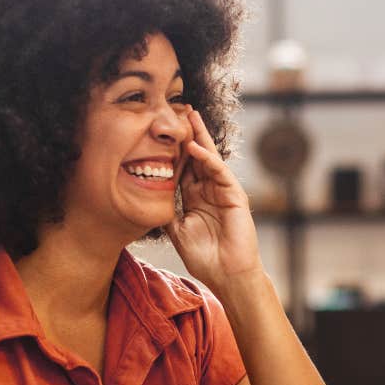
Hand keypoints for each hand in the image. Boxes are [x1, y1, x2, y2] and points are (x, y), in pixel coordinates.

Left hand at [168, 109, 261, 285]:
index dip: (174, 150)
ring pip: (210, 158)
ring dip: (200, 138)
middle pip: (198, 156)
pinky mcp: (235, 196)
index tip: (161, 132)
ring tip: (190, 117)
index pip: (184, 167)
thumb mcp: (177, 231)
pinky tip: (194, 149)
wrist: (226, 275)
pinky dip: (208, 160)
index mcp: (195, 197)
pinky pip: (220, 172)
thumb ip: (167, 211)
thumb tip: (149, 196)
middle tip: (180, 109)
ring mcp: (223, 191)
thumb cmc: (205, 257)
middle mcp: (209, 190)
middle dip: (190, 134)